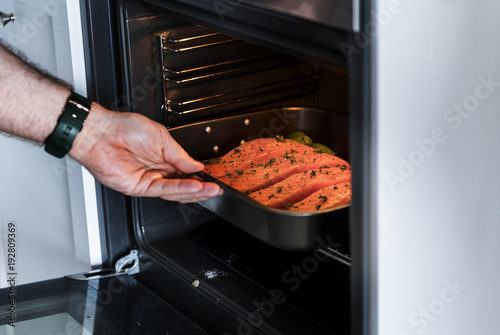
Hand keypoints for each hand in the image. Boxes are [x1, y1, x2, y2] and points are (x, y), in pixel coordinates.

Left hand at [69, 104, 221, 202]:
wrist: (101, 132)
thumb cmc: (123, 128)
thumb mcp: (162, 137)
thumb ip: (180, 155)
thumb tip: (196, 166)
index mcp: (163, 159)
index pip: (186, 174)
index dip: (200, 178)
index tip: (213, 179)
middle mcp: (157, 172)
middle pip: (183, 187)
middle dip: (201, 189)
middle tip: (215, 188)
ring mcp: (148, 181)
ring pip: (175, 192)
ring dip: (194, 191)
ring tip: (209, 189)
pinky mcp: (139, 187)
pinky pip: (164, 190)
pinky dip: (180, 189)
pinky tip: (194, 186)